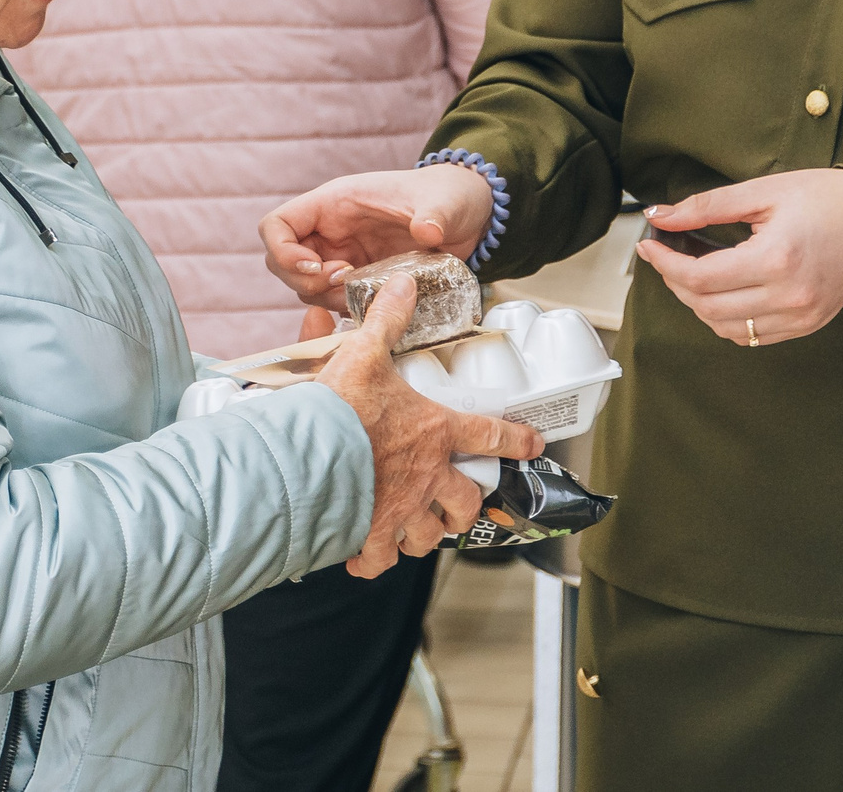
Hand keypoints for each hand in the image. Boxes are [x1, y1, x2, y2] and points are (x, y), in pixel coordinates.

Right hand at [260, 165, 493, 314]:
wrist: (469, 215)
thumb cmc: (449, 195)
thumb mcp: (444, 201)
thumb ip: (434, 214)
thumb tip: (427, 230)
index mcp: (334, 204)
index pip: (277, 225)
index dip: (284, 251)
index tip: (319, 267)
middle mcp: (330, 231)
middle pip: (281, 262)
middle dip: (304, 281)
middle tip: (345, 285)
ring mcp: (342, 255)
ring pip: (305, 286)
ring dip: (325, 298)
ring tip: (362, 294)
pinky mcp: (360, 278)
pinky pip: (333, 300)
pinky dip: (344, 309)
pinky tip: (374, 307)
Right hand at [316, 274, 543, 577]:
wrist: (309, 455)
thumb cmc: (340, 407)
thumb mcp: (365, 353)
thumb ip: (386, 320)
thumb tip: (403, 283)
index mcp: (435, 432)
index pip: (489, 434)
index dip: (515, 440)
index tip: (533, 445)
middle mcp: (428, 477)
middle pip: (464, 502)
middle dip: (466, 507)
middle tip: (458, 505)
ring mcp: (403, 511)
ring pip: (430, 536)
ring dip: (426, 535)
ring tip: (416, 531)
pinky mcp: (372, 535)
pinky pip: (382, 559)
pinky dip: (376, 559)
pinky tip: (368, 553)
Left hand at [632, 168, 842, 347]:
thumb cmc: (826, 199)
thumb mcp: (763, 191)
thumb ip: (707, 206)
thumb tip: (660, 217)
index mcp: (776, 259)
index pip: (699, 278)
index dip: (664, 264)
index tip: (649, 246)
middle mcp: (788, 296)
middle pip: (706, 307)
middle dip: (676, 282)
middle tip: (668, 255)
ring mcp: (799, 317)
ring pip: (724, 328)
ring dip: (698, 304)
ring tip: (693, 273)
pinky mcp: (806, 326)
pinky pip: (751, 337)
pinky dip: (725, 319)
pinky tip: (721, 292)